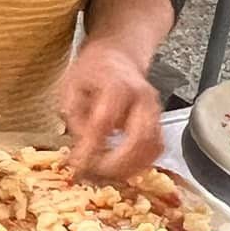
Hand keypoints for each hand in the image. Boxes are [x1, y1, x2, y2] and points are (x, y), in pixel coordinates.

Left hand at [61, 40, 163, 180]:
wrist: (117, 56)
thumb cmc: (91, 71)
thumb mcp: (70, 88)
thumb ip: (74, 118)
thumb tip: (80, 151)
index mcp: (116, 85)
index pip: (104, 121)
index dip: (92, 146)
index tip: (78, 164)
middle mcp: (142, 98)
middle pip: (140, 138)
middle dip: (119, 163)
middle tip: (98, 173)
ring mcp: (155, 110)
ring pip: (153, 147)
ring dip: (131, 167)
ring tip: (108, 174)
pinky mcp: (159, 121)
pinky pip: (157, 148)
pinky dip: (142, 163)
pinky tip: (123, 167)